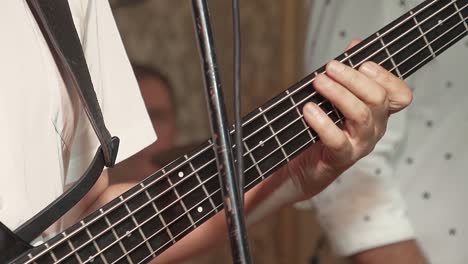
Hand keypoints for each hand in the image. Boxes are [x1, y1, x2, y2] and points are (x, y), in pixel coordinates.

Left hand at [276, 41, 412, 201]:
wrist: (303, 167)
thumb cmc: (321, 130)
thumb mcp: (334, 99)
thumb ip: (346, 74)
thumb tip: (355, 44)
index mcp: (377, 112)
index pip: (399, 95)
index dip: (387, 77)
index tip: (364, 63)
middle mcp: (374, 128)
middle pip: (378, 98)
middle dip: (353, 79)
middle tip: (329, 68)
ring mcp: (360, 144)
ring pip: (362, 115)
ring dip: (339, 94)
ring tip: (318, 83)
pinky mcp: (342, 158)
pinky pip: (338, 139)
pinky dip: (322, 122)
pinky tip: (308, 110)